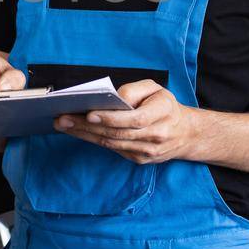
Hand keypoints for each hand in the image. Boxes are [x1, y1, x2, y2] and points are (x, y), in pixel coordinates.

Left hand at [54, 79, 194, 164]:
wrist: (186, 133)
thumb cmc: (165, 106)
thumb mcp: (156, 89)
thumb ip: (134, 90)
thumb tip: (112, 98)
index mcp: (162, 113)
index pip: (134, 119)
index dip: (110, 118)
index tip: (89, 113)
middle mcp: (156, 135)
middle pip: (116, 133)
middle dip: (87, 126)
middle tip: (63, 118)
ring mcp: (147, 151)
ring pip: (111, 143)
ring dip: (84, 134)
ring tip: (64, 124)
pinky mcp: (140, 159)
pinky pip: (113, 149)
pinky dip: (93, 140)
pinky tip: (78, 132)